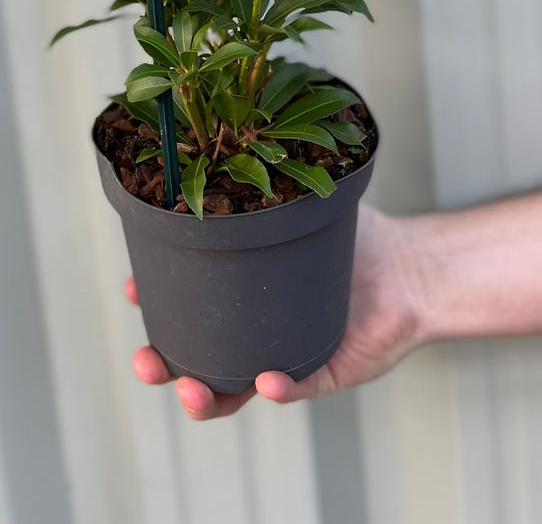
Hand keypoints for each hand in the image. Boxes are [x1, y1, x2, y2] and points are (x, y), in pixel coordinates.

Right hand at [126, 205, 423, 420]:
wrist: (407, 266)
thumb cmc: (351, 240)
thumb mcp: (296, 207)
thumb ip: (259, 190)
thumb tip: (217, 147)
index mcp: (242, 301)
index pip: (187, 310)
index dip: (156, 307)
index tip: (134, 289)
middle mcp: (257, 335)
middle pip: (197, 363)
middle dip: (164, 368)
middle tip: (145, 362)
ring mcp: (287, 359)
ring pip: (235, 391)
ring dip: (205, 395)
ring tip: (189, 386)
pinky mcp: (325, 373)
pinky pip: (297, 387)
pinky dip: (279, 387)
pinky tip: (265, 380)